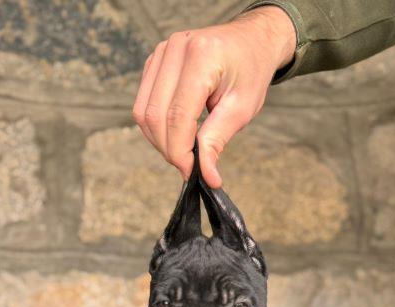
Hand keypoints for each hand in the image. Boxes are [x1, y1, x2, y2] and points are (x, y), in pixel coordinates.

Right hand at [132, 7, 295, 187]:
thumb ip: (217, 141)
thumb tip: (206, 175)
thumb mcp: (242, 109)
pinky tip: (176, 134)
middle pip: (155, 115)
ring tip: (183, 152)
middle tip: (188, 167)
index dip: (180, 151)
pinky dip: (156, 126)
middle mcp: (176, 48)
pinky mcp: (155, 60)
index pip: (177, 115)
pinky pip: (144, 102)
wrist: (250, 42)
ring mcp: (162, 52)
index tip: (191, 173)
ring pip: (143, 111)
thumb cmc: (250, 72)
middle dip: (169, 149)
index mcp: (202, 56)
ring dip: (159, 140)